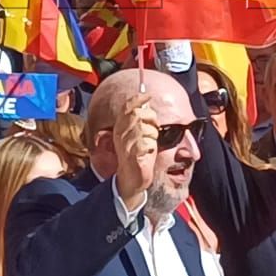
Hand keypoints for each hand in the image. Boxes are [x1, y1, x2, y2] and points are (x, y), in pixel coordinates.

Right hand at [112, 92, 160, 212]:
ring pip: (144, 128)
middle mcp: (121, 134)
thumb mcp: (137, 134)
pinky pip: (145, 143)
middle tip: (154, 127)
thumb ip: (140, 120)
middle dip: (150, 118)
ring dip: (152, 134)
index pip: (126, 107)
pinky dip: (149, 146)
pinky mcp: (132, 156)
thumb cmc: (137, 155)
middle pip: (137, 114)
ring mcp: (126, 144)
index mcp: (121, 127)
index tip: (147, 95)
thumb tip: (145, 102)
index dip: (137, 99)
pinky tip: (148, 151)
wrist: (131, 179)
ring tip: (150, 143)